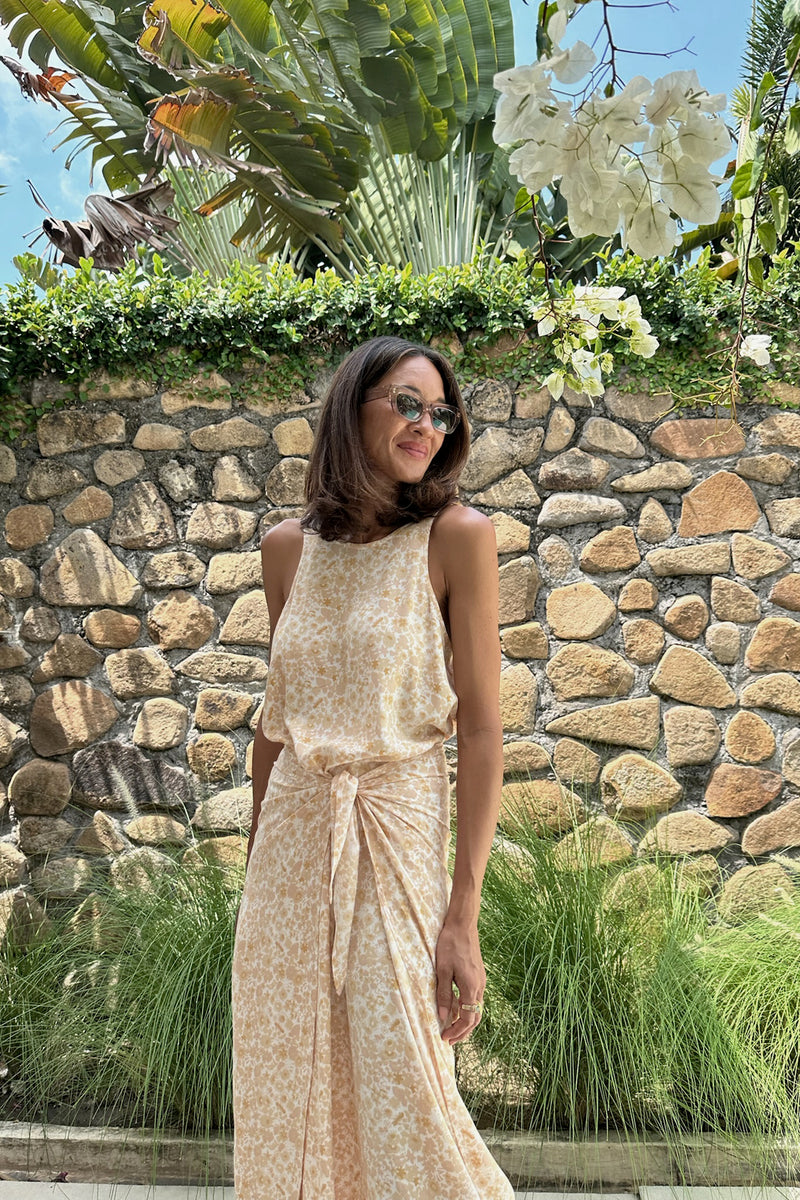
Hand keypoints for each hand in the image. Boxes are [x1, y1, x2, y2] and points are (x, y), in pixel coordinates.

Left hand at [434, 918, 485, 1044]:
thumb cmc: (450, 945)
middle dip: (462, 1031)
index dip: (456, 1032)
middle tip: (448, 1039)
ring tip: (451, 1027)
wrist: (463, 924)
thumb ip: (444, 994)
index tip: (444, 1038)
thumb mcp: (442, 970)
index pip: (467, 1019)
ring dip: (465, 1021)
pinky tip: (456, 1007)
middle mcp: (479, 987)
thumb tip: (443, 1017)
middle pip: (475, 1018)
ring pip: (476, 1009)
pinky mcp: (478, 975)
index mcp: (471, 987)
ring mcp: (481, 980)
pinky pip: (475, 998)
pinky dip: (467, 1009)